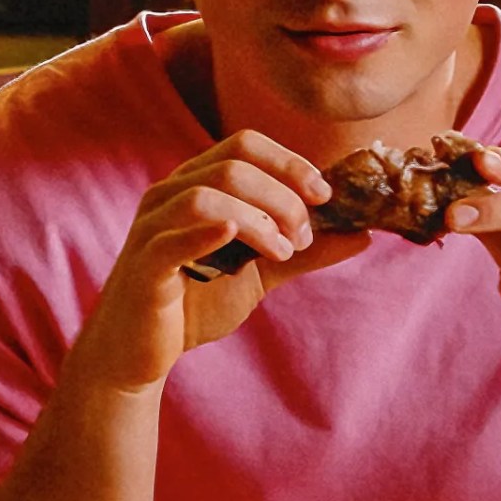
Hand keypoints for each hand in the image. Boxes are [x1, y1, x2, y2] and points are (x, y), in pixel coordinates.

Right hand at [75, 130, 370, 391]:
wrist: (138, 355)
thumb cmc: (192, 307)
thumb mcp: (258, 274)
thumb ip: (304, 253)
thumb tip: (361, 234)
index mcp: (193, 186)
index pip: (244, 145)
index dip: (290, 163)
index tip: (325, 196)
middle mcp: (168, 195)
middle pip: (233, 164)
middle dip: (283, 197)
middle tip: (302, 239)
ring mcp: (152, 228)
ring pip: (206, 194)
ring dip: (258, 219)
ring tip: (281, 253)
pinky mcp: (144, 266)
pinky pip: (171, 239)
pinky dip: (208, 232)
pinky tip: (237, 240)